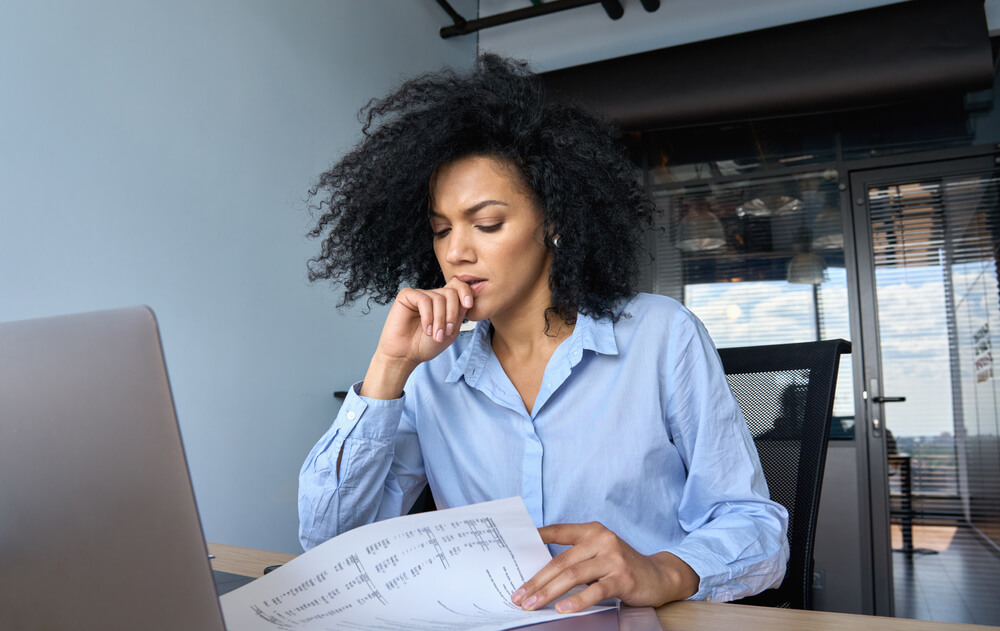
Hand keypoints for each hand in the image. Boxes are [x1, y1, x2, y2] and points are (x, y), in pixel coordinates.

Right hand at [360, 279, 473, 398]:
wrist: (406, 355)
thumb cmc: (426, 345)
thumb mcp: (451, 331)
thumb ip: (460, 313)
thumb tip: (472, 294)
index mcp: (444, 303)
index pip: (458, 286)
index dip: (466, 292)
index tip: (469, 305)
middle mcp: (432, 296)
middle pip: (451, 292)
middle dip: (452, 313)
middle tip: (447, 331)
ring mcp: (419, 295)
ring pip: (438, 298)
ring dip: (440, 319)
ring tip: (435, 335)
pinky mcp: (406, 296)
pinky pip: (423, 300)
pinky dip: (428, 316)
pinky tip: (426, 329)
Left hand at [510, 522, 699, 612]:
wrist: (658, 576)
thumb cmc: (621, 567)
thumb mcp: (598, 554)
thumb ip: (575, 556)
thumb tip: (539, 571)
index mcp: (591, 530)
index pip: (556, 531)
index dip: (533, 539)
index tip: (512, 551)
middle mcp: (601, 539)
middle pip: (560, 561)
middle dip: (536, 580)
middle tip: (519, 595)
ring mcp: (613, 558)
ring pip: (573, 575)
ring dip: (548, 592)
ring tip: (532, 604)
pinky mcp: (622, 577)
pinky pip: (595, 591)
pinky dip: (576, 601)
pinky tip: (562, 608)